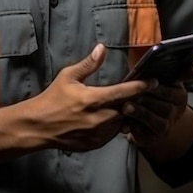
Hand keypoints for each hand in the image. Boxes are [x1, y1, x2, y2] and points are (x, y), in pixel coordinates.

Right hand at [34, 44, 150, 151]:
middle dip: (137, 101)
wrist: (38, 127)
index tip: (153, 81)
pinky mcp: (95, 144)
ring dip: (127, 114)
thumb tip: (102, 48)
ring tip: (130, 104)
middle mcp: (99, 119)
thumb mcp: (68, 76)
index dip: (141, 87)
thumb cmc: (53, 99)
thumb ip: (88, 64)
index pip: (124, 92)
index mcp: (94, 100)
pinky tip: (113, 117)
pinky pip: (113, 134)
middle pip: (128, 109)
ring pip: (123, 123)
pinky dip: (116, 125)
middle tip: (144, 92)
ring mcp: (98, 134)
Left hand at [120, 63, 192, 149]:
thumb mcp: (168, 82)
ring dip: (140, 113)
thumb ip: (180, 72)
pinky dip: (133, 126)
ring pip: (154, 121)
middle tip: (134, 93)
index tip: (152, 81)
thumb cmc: (157, 94)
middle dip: (148, 100)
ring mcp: (164, 127)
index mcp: (180, 97)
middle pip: (164, 107)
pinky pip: (143, 133)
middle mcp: (174, 114)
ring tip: (126, 107)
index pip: (172, 93)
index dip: (160, 89)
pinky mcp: (151, 138)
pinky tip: (123, 121)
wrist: (154, 120)